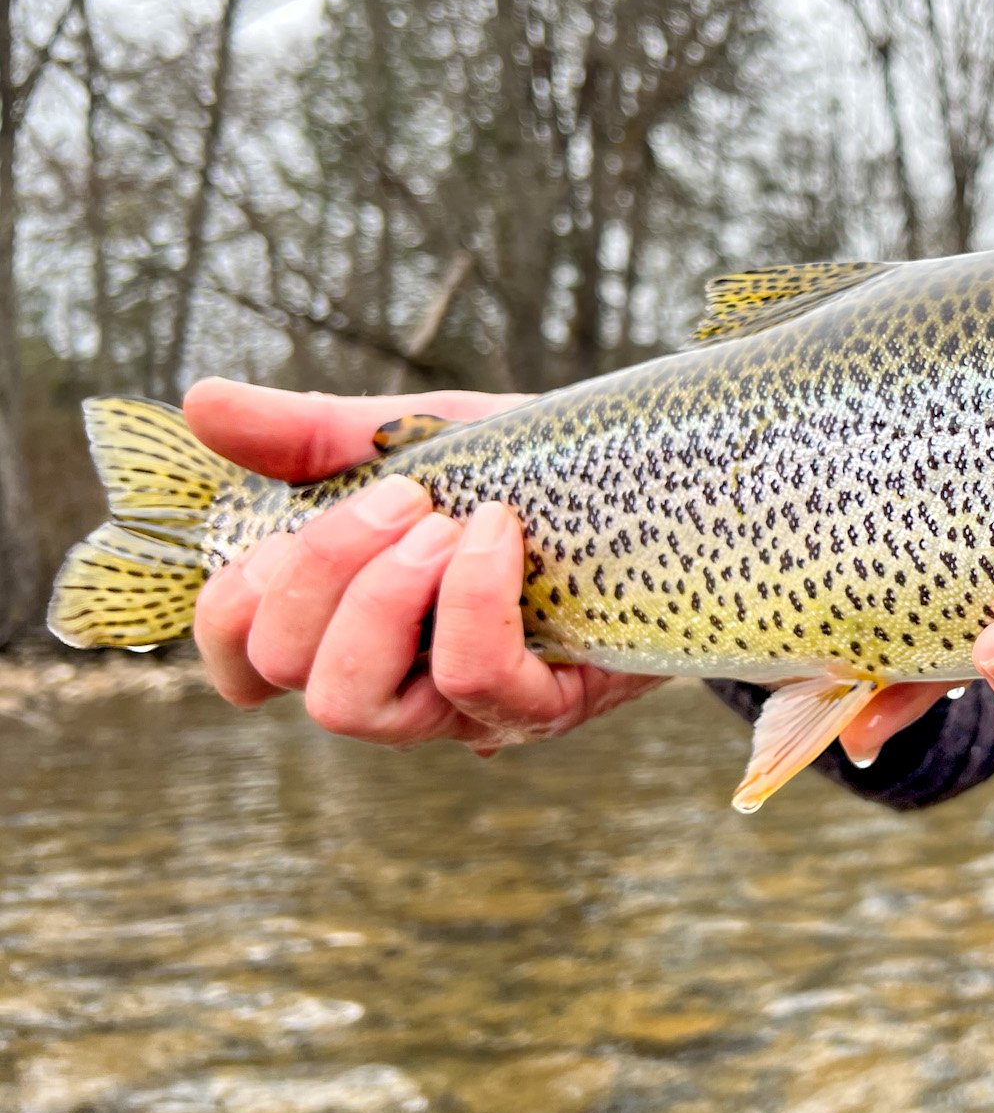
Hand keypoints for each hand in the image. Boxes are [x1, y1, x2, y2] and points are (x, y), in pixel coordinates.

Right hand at [184, 378, 662, 749]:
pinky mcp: (544, 709)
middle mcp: (398, 682)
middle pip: (291, 673)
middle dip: (323, 568)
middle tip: (403, 496)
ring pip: (358, 703)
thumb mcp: (424, 438)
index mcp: (351, 621)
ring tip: (448, 519)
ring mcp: (468, 708)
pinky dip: (473, 598)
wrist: (672, 491)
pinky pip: (475, 680)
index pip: (240, 655)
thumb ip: (315, 434)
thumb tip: (201, 403)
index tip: (292, 517)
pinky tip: (500, 535)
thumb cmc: (538, 477)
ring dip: (385, 595)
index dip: (234, 599)